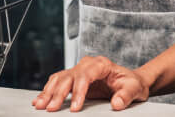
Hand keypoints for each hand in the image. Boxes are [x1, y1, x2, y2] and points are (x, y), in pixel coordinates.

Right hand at [32, 56, 148, 111]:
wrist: (131, 82)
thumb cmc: (132, 83)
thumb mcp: (134, 89)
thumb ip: (125, 95)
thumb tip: (116, 104)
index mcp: (101, 64)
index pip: (85, 75)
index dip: (78, 91)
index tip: (75, 108)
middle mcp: (88, 65)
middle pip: (69, 76)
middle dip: (58, 93)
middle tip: (51, 109)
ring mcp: (79, 71)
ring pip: (60, 78)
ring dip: (49, 91)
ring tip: (40, 104)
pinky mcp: (75, 80)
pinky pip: (58, 82)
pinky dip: (49, 90)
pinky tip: (40, 99)